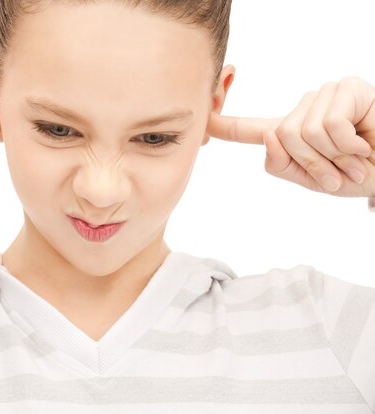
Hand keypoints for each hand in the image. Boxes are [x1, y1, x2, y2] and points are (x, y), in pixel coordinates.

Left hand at [208, 76, 374, 197]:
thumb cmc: (358, 175)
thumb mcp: (314, 180)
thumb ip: (284, 165)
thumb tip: (270, 135)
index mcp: (290, 133)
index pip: (250, 128)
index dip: (223, 125)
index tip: (199, 120)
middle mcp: (304, 109)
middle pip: (282, 135)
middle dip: (314, 162)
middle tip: (341, 169)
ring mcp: (325, 95)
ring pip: (304, 131)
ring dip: (335, 156)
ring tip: (355, 157)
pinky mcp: (348, 89)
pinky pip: (330, 125)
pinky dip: (350, 145)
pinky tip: (366, 144)